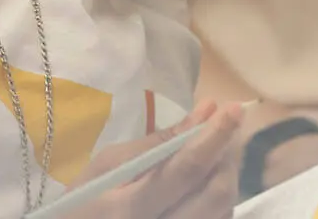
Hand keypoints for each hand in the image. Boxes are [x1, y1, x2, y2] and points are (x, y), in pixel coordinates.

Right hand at [67, 100, 244, 217]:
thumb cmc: (82, 201)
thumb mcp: (106, 166)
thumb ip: (157, 143)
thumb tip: (204, 111)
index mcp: (130, 208)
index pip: (186, 170)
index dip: (215, 137)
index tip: (234, 108)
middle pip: (216, 193)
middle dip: (226, 155)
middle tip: (221, 130)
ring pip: (224, 210)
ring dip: (226, 175)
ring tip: (211, 155)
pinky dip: (220, 199)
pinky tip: (204, 184)